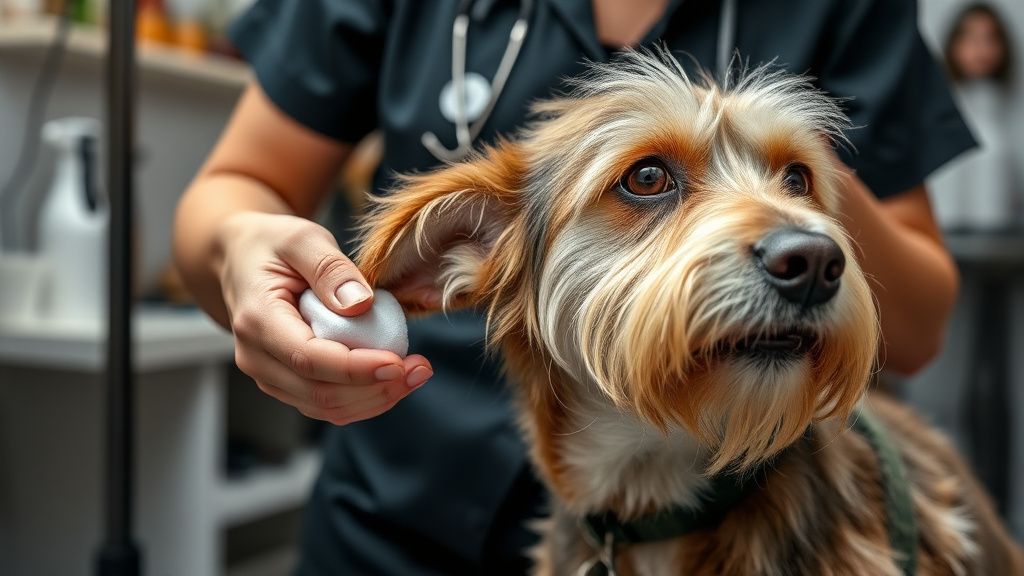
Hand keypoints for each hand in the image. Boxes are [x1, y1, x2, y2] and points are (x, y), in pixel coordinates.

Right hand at [218, 212, 432, 424]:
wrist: (240, 260)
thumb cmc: (272, 244)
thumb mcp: (301, 238)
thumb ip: (330, 268)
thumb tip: (360, 304)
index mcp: (257, 320)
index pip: (308, 358)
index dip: (356, 368)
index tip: (398, 363)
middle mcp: (256, 357)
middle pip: (320, 393)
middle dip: (376, 388)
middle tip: (421, 368)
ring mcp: (269, 375)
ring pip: (326, 407)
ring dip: (376, 398)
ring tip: (417, 373)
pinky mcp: (286, 383)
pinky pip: (327, 404)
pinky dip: (365, 398)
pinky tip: (396, 378)